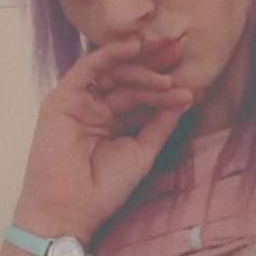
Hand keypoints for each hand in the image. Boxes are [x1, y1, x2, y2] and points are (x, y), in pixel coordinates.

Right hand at [13, 39, 192, 242]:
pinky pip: (88, 68)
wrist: (72, 208)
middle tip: (180, 52)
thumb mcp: (143, 151)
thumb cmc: (105, 188)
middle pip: (129, 80)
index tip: (193, 78)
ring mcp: (79, 103)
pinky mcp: (62, 98)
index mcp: (114, 123)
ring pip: (114, 73)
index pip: (142, 97)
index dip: (165, 86)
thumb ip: (161, 123)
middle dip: (155, 66)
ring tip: (167, 71)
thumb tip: (187, 96)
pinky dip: (110, 54)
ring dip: (141, 68)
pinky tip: (135, 47)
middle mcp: (96, 109)